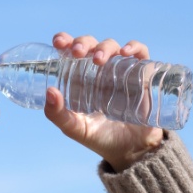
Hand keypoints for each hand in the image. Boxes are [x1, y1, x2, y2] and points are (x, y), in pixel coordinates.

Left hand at [44, 31, 164, 171]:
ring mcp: (122, 71)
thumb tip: (50, 92)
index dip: (65, 41)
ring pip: (113, 46)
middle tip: (77, 52)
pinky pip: (141, 54)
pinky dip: (135, 47)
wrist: (131, 152)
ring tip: (98, 60)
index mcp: (82, 78)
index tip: (58, 42)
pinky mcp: (142, 75)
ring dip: (104, 47)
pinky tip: (126, 52)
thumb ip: (58, 115)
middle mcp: (101, 71)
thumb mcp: (76, 128)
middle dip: (83, 42)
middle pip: (91, 45)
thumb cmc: (101, 138)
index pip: (72, 52)